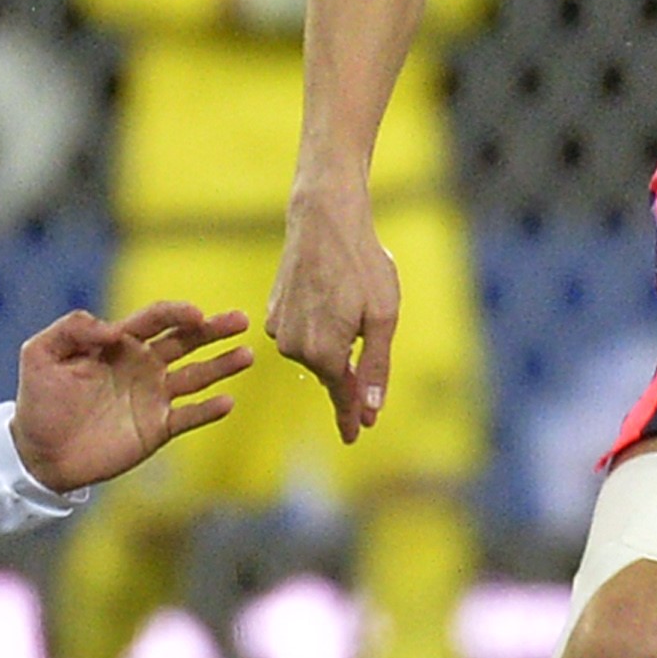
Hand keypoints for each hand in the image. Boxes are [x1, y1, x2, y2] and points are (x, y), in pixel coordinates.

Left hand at [9, 301, 253, 492]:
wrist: (37, 453)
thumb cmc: (38, 400)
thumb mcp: (39, 354)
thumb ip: (71, 329)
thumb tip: (113, 328)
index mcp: (119, 343)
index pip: (156, 319)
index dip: (176, 312)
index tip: (194, 314)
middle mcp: (142, 366)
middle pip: (186, 341)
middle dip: (214, 329)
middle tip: (240, 320)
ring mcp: (152, 398)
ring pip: (196, 376)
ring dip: (222, 365)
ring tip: (247, 354)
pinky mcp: (156, 429)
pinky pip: (189, 417)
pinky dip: (209, 410)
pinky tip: (228, 401)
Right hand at [270, 191, 402, 442]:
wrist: (324, 220)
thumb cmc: (362, 265)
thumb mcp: (383, 317)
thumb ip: (376, 367)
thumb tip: (371, 408)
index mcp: (323, 352)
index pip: (341, 395)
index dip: (351, 417)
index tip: (356, 437)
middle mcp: (294, 346)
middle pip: (329, 372)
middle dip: (348, 372)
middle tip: (368, 351)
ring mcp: (279, 329)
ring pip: (314, 351)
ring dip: (334, 343)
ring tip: (351, 306)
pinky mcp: (273, 310)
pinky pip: (301, 332)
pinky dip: (318, 326)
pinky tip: (330, 300)